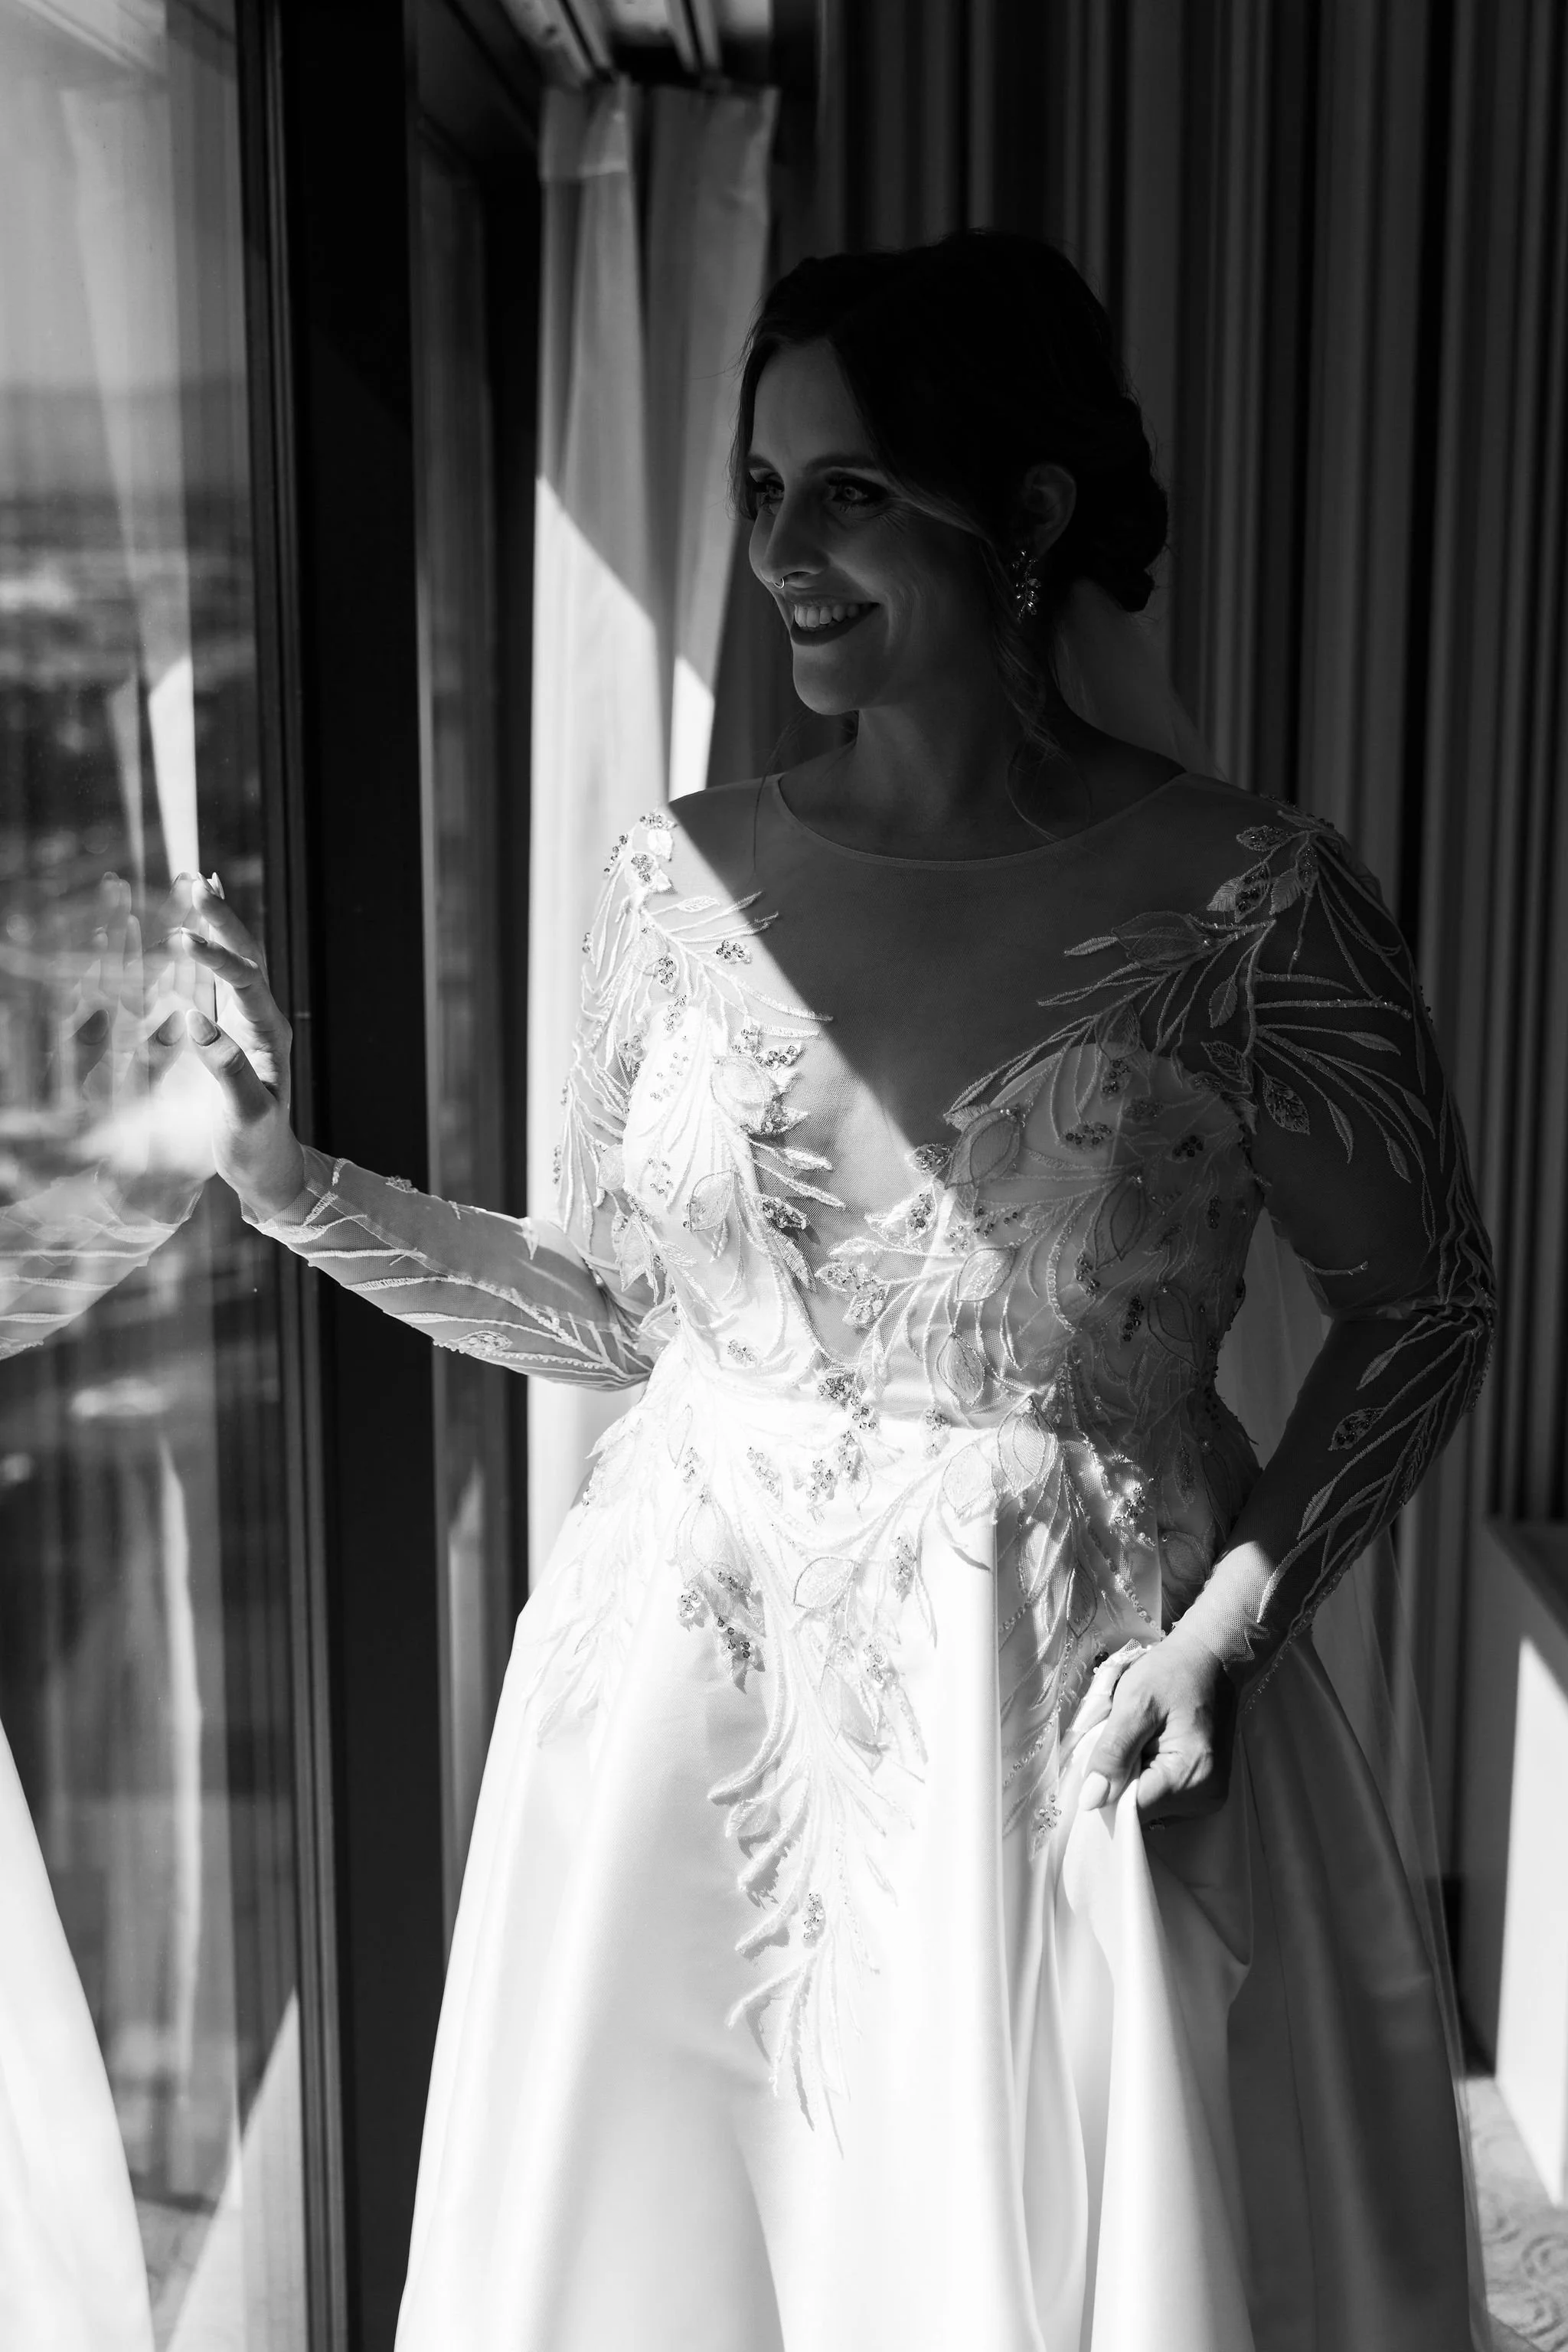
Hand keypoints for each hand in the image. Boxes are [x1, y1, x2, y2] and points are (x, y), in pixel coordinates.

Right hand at [170, 879, 305, 1218]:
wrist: (266, 1168)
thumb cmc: (256, 1147)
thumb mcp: (244, 1116)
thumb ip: (225, 1070)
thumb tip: (194, 1021)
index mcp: (270, 1036)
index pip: (244, 982)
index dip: (215, 958)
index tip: (180, 940)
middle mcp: (262, 1020)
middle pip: (246, 956)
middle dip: (222, 919)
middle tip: (197, 880)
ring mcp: (246, 1023)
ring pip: (233, 960)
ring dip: (216, 922)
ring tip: (197, 879)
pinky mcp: (229, 1031)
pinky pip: (217, 980)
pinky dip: (206, 948)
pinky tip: (194, 922)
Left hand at [1077, 1622, 1237, 1827]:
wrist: (1214, 1658)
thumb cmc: (1174, 1672)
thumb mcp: (1135, 1702)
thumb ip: (1113, 1753)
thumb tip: (1092, 1801)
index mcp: (1190, 1776)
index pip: (1133, 1810)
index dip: (1106, 1790)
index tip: (1096, 1762)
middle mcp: (1205, 1797)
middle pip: (1142, 1810)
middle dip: (1120, 1782)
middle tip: (1118, 1741)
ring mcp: (1208, 1796)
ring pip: (1150, 1805)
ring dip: (1133, 1779)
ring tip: (1137, 1741)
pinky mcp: (1205, 1789)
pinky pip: (1162, 1795)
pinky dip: (1147, 1776)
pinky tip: (1148, 1748)